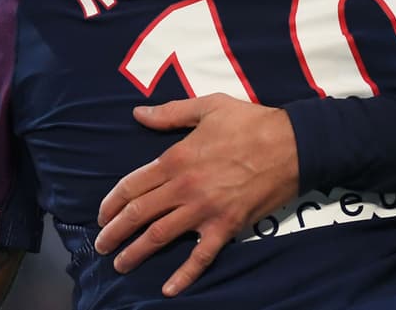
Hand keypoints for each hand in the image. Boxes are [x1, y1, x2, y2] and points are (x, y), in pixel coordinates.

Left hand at [95, 94, 299, 296]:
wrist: (293, 144)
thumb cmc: (251, 123)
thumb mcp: (210, 106)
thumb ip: (170, 113)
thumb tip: (138, 113)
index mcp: (176, 158)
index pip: (132, 185)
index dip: (111, 202)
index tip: (102, 215)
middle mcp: (184, 188)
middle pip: (139, 214)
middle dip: (114, 232)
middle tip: (101, 245)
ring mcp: (204, 210)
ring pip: (159, 236)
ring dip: (135, 253)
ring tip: (121, 264)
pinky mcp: (226, 226)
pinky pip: (201, 256)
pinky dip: (183, 275)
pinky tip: (168, 289)